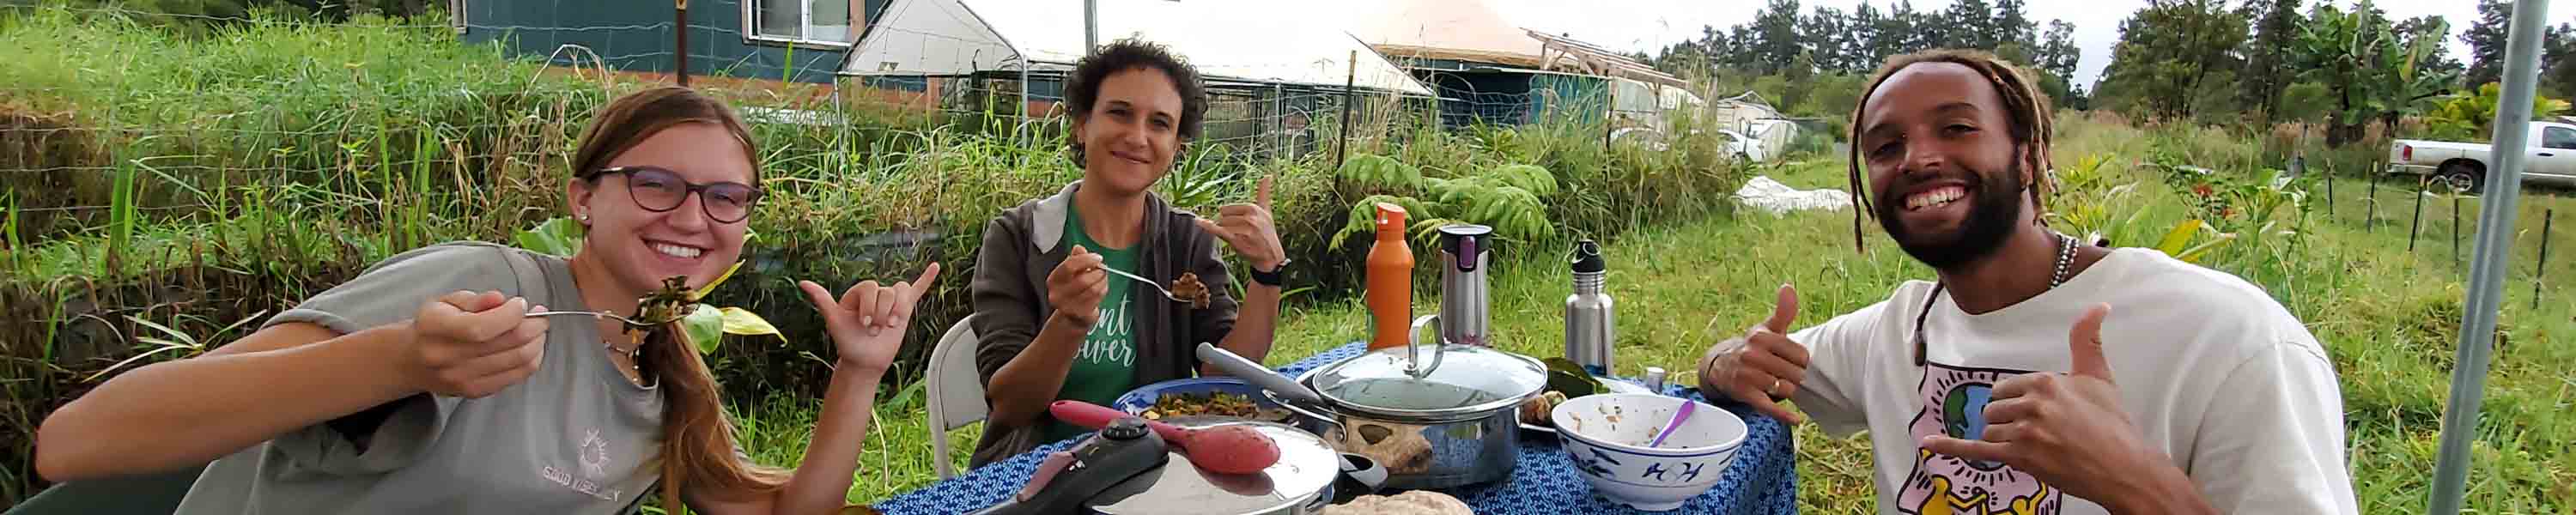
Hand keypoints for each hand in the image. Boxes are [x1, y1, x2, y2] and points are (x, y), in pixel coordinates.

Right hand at [406, 291, 547, 397]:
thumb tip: (500, 299)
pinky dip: (533, 358)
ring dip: (537, 342)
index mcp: (435, 328)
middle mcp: (446, 357)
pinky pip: (517, 375)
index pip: (480, 327)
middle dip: (533, 326)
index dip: (510, 315)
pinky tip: (532, 346)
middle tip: (540, 315)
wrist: (412, 360)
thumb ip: (475, 300)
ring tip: (538, 328)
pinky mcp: (475, 391)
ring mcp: (461, 378)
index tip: (521, 303)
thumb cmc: (434, 325)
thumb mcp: (446, 302)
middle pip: (506, 344)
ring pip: (517, 360)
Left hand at [800, 263, 943, 375]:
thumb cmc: (848, 343)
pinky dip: (926, 279)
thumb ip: (823, 300)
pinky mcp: (905, 309)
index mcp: (859, 293)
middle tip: (875, 330)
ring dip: (897, 310)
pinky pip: (917, 290)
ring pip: (901, 292)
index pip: (870, 287)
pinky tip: (935, 267)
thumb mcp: (835, 321)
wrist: (864, 362)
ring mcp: (891, 301)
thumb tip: (802, 282)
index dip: (870, 305)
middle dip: (883, 312)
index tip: (865, 324)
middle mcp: (876, 294)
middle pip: (888, 290)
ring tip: (890, 325)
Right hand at [1045, 245, 1108, 327]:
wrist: (1072, 315)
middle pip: (1083, 280)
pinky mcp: (1081, 314)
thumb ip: (1076, 258)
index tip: (1098, 257)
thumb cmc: (1073, 289)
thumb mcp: (1072, 272)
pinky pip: (1097, 298)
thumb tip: (1079, 248)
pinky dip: (1103, 290)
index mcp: (1053, 280)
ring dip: (1102, 281)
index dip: (1086, 259)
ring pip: (1093, 289)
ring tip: (1103, 277)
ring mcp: (1068, 307)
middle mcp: (1057, 295)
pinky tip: (1102, 287)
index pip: (1069, 266)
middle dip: (1098, 272)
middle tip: (1103, 269)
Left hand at [1195, 174, 1285, 271]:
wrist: (1271, 256)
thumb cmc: (1267, 233)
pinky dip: (1207, 226)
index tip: (1239, 225)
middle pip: (1222, 217)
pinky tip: (1199, 222)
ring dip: (1226, 234)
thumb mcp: (1267, 211)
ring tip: (1239, 239)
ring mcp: (1243, 229)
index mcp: (1252, 208)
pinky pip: (1218, 230)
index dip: (1229, 218)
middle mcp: (1248, 217)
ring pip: (1220, 226)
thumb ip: (1264, 193)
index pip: (1227, 209)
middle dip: (1226, 226)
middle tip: (1240, 234)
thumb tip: (1268, 175)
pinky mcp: (1237, 240)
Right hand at [1702, 284, 1806, 423]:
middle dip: (1793, 376)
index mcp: (1762, 336)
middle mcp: (1753, 354)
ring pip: (1786, 389)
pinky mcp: (1744, 394)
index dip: (1800, 361)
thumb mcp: (1767, 329)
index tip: (1791, 360)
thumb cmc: (1753, 347)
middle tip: (1780, 374)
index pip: (1801, 355)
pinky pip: (1770, 406)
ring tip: (1773, 384)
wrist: (1720, 367)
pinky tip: (1795, 420)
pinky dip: (1784, 415)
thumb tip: (1788, 287)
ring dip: (1785, 391)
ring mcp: (1748, 375)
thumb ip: (1783, 311)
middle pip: (1796, 374)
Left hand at [1921, 304, 2174, 505]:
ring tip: (2036, 445)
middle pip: (1993, 408)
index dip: (2018, 401)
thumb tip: (2099, 305)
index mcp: (2044, 382)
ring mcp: (2023, 433)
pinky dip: (1949, 447)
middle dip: (2008, 419)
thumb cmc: (2112, 423)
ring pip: (1989, 429)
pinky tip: (1928, 444)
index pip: (2005, 387)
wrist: (2124, 468)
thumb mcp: (2098, 376)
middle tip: (2040, 431)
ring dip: (2004, 438)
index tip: (2041, 412)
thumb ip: (2087, 339)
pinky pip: (1975, 451)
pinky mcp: (2019, 459)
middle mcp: (2030, 405)